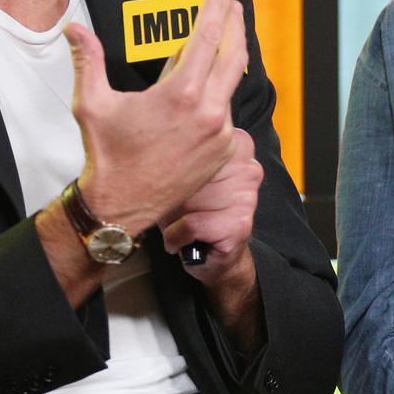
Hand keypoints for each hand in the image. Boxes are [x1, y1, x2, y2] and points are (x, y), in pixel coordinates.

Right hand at [66, 0, 247, 236]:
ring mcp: (221, 133)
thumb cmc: (107, 155)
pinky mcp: (225, 150)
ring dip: (226, 60)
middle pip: (233, 55)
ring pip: (229, 85)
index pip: (207, 37)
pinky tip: (207, 88)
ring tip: (221, 39)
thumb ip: (87, 59)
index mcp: (181, 94)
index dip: (217, 6)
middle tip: (232, 3)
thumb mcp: (92, 103)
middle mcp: (209, 112)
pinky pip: (226, 113)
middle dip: (234, 24)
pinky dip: (217, 95)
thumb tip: (72, 28)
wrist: (122, 207)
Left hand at [161, 127, 262, 282]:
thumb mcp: (181, 174)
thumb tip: (145, 137)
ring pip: (186, 199)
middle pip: (187, 171)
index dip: (171, 157)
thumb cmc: (192, 212)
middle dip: (173, 192)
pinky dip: (176, 237)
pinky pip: (190, 224)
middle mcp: (247, 167)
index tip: (170, 174)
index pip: (196, 135)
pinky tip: (183, 240)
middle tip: (178, 205)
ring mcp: (246, 195)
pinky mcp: (239, 224)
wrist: (215, 258)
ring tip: (181, 222)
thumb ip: (174, 151)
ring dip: (173, 217)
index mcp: (237, 145)